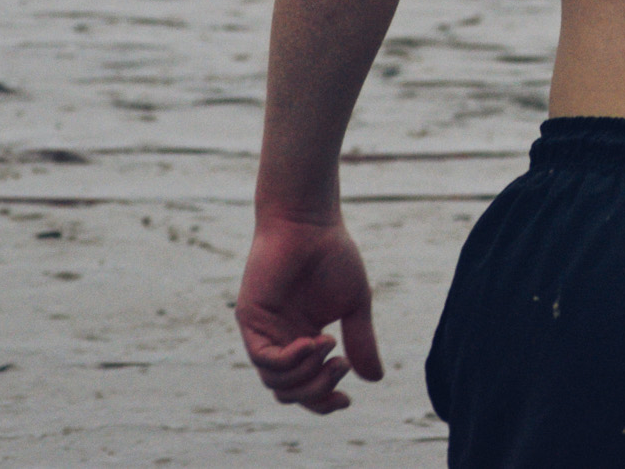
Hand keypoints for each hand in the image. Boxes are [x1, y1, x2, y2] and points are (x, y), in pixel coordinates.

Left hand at [235, 213, 381, 413]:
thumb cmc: (333, 256)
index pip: (307, 387)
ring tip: (330, 344)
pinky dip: (290, 360)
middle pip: (290, 393)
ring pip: (275, 383)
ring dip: (306, 374)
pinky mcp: (250, 320)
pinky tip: (312, 342)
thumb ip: (361, 341)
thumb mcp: (355, 305)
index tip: (347, 400)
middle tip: (341, 365)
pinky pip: (264, 358)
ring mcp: (263, 332)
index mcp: (303, 341)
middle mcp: (281, 341)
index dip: (324, 402)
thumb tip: (374, 379)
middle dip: (317, 391)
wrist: (309, 223)